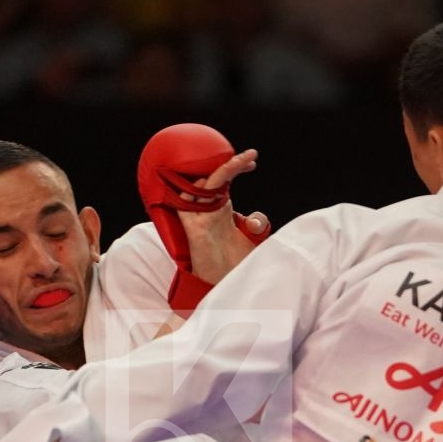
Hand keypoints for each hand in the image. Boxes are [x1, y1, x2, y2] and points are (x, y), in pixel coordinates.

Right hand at [177, 150, 268, 286]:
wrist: (223, 285)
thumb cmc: (235, 263)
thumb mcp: (252, 238)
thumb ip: (256, 223)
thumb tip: (256, 220)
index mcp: (221, 208)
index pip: (224, 179)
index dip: (236, 167)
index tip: (253, 160)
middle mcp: (208, 209)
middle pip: (213, 178)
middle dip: (231, 164)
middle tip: (251, 156)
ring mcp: (199, 218)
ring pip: (200, 187)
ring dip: (220, 174)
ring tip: (240, 164)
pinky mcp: (193, 230)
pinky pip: (186, 205)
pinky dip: (195, 193)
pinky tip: (208, 182)